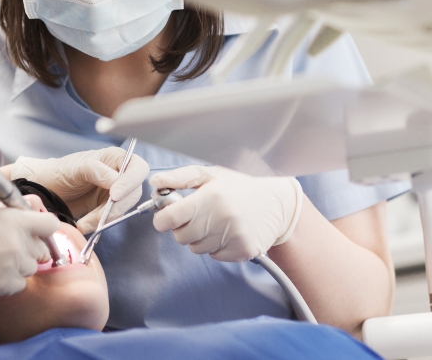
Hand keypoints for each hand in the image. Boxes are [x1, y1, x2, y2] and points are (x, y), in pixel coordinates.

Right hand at [0, 202, 59, 307]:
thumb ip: (2, 213)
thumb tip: (14, 214)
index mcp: (14, 221)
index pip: (50, 224)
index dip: (42, 225)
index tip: (34, 228)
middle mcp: (19, 244)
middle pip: (41, 247)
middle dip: (30, 245)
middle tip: (11, 245)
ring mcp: (13, 267)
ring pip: (31, 267)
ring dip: (20, 264)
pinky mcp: (4, 287)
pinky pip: (20, 284)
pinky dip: (11, 280)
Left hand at [11, 147, 149, 232]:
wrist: (47, 189)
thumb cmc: (61, 171)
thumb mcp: (78, 167)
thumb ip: (98, 171)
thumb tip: (117, 182)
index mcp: (117, 158)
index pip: (137, 169)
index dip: (130, 183)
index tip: (114, 195)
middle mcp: (120, 175)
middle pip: (134, 193)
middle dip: (117, 207)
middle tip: (99, 216)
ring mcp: (115, 193)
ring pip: (123, 209)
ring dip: (106, 218)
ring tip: (85, 222)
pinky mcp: (107, 209)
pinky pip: (111, 218)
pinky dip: (99, 224)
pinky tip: (84, 224)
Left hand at [150, 165, 303, 261]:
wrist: (277, 205)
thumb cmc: (239, 187)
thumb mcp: (210, 175)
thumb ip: (180, 178)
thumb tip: (154, 182)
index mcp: (212, 196)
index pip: (170, 218)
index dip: (163, 218)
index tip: (167, 216)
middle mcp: (223, 218)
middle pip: (181, 237)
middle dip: (183, 228)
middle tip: (197, 216)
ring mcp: (234, 237)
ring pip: (196, 248)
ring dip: (200, 238)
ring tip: (216, 222)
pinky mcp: (243, 251)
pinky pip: (214, 256)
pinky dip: (216, 247)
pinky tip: (228, 232)